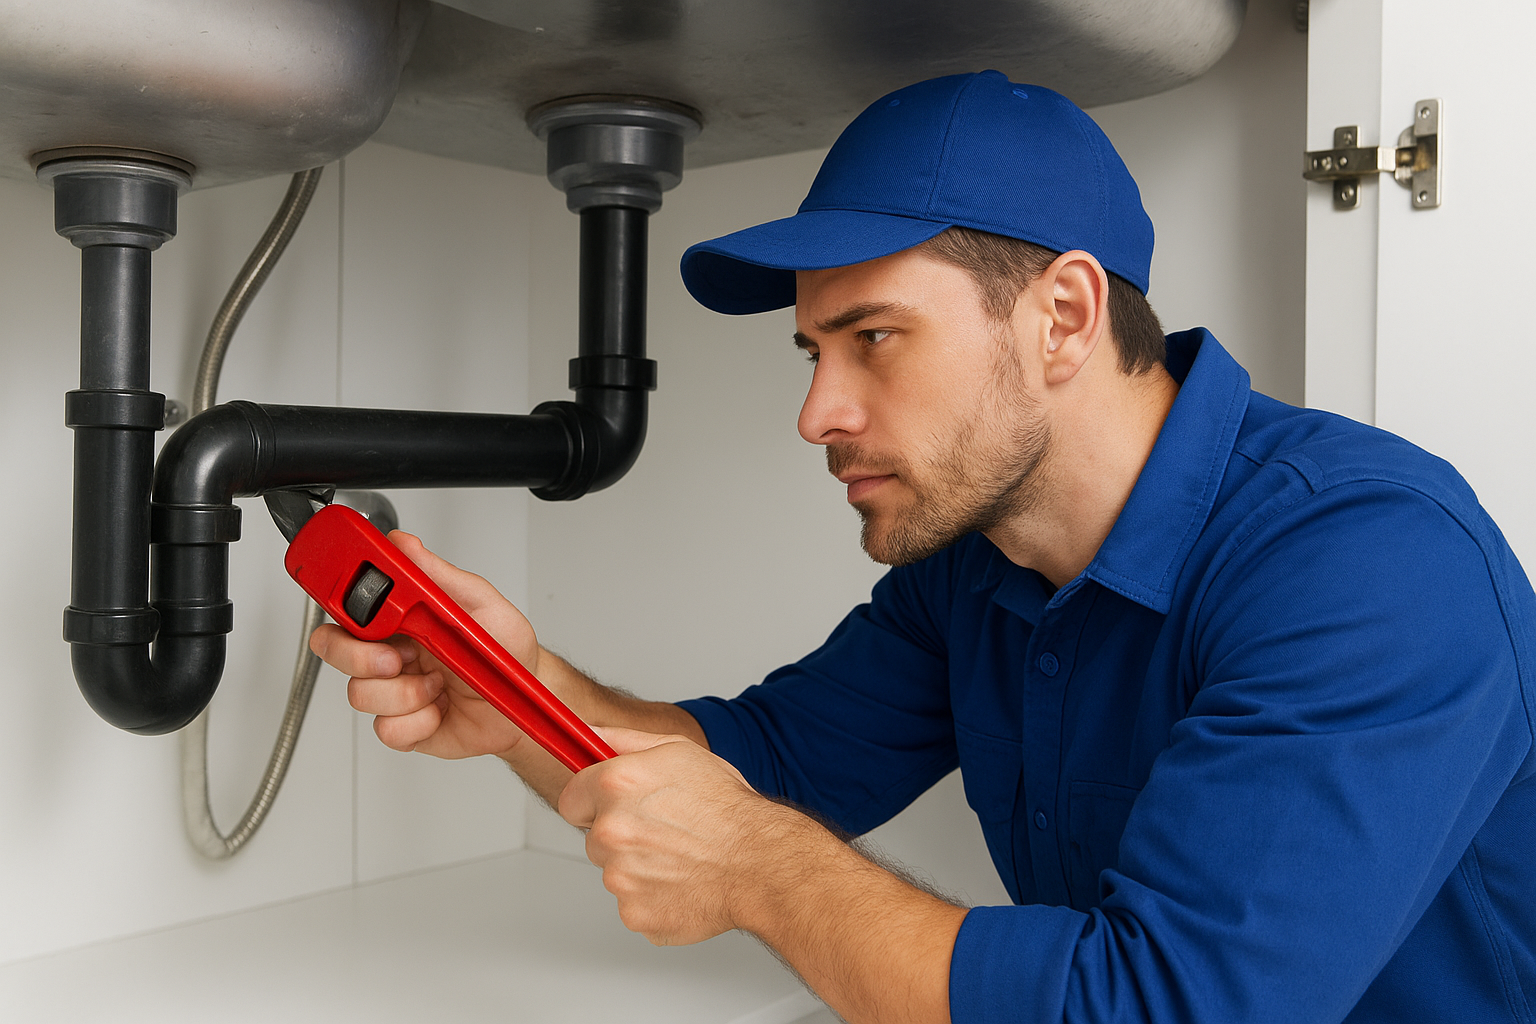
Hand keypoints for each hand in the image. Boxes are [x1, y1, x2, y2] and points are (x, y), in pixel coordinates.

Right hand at [309, 530, 541, 760]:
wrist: (524, 704)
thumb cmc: (508, 653)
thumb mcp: (481, 605)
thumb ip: (439, 576)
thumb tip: (404, 545)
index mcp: (403, 618)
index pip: (350, 605)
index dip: (340, 604)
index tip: (361, 612)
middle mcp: (391, 651)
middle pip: (334, 649)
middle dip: (361, 657)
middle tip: (399, 659)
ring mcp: (393, 690)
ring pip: (360, 692)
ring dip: (407, 692)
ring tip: (440, 684)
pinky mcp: (402, 726)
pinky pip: (386, 728)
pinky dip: (419, 722)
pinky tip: (439, 710)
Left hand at [559, 727, 791, 944]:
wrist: (760, 862)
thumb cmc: (726, 807)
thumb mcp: (678, 752)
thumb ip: (624, 740)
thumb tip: (589, 732)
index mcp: (616, 785)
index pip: (571, 799)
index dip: (592, 802)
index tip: (610, 806)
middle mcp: (612, 831)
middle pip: (594, 838)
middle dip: (620, 835)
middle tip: (663, 830)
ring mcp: (620, 877)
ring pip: (615, 872)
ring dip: (639, 867)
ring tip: (680, 855)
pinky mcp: (634, 913)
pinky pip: (632, 903)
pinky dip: (653, 896)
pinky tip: (682, 880)